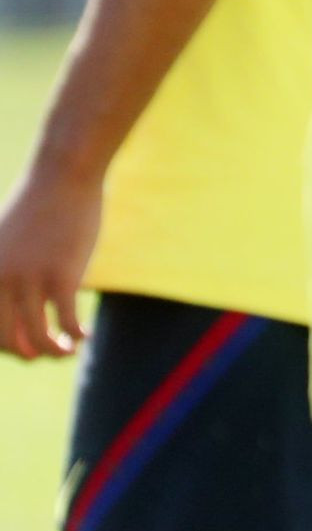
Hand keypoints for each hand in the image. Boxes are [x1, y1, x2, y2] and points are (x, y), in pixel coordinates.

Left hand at [0, 165, 99, 359]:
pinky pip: (67, 323)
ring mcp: (29, 279)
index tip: (27, 345)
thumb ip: (5, 273)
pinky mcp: (61, 276)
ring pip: (39, 338)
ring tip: (70, 350)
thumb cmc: (39, 207)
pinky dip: (76, 336)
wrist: (63, 175)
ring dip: (56, 352)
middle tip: (48, 352)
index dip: (7, 345)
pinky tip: (85, 334)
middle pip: (8, 340)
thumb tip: (18, 308)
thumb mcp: (7, 242)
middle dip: (28, 354)